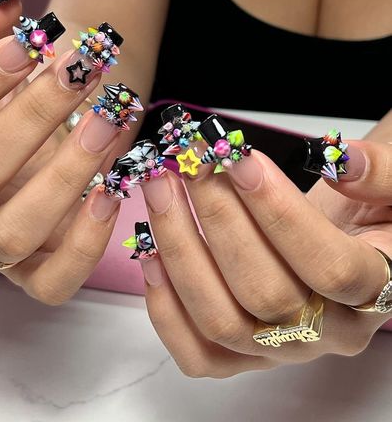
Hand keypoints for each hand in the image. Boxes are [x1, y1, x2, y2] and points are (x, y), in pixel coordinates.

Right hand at [0, 0, 125, 303]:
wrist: (31, 140)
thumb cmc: (1, 99)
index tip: (28, 42)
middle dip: (37, 115)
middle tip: (84, 68)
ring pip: (15, 230)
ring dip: (67, 175)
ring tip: (108, 121)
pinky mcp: (33, 272)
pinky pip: (53, 282)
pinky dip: (86, 244)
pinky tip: (114, 191)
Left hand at [138, 140, 391, 377]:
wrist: (348, 240)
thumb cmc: (368, 211)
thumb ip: (381, 173)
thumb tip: (342, 161)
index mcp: (376, 291)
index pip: (328, 266)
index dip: (280, 213)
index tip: (240, 161)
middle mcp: (328, 333)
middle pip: (265, 293)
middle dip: (218, 219)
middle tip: (190, 164)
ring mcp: (280, 350)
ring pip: (221, 321)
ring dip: (180, 249)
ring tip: (160, 189)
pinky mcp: (241, 357)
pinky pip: (197, 353)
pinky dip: (165, 306)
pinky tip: (149, 249)